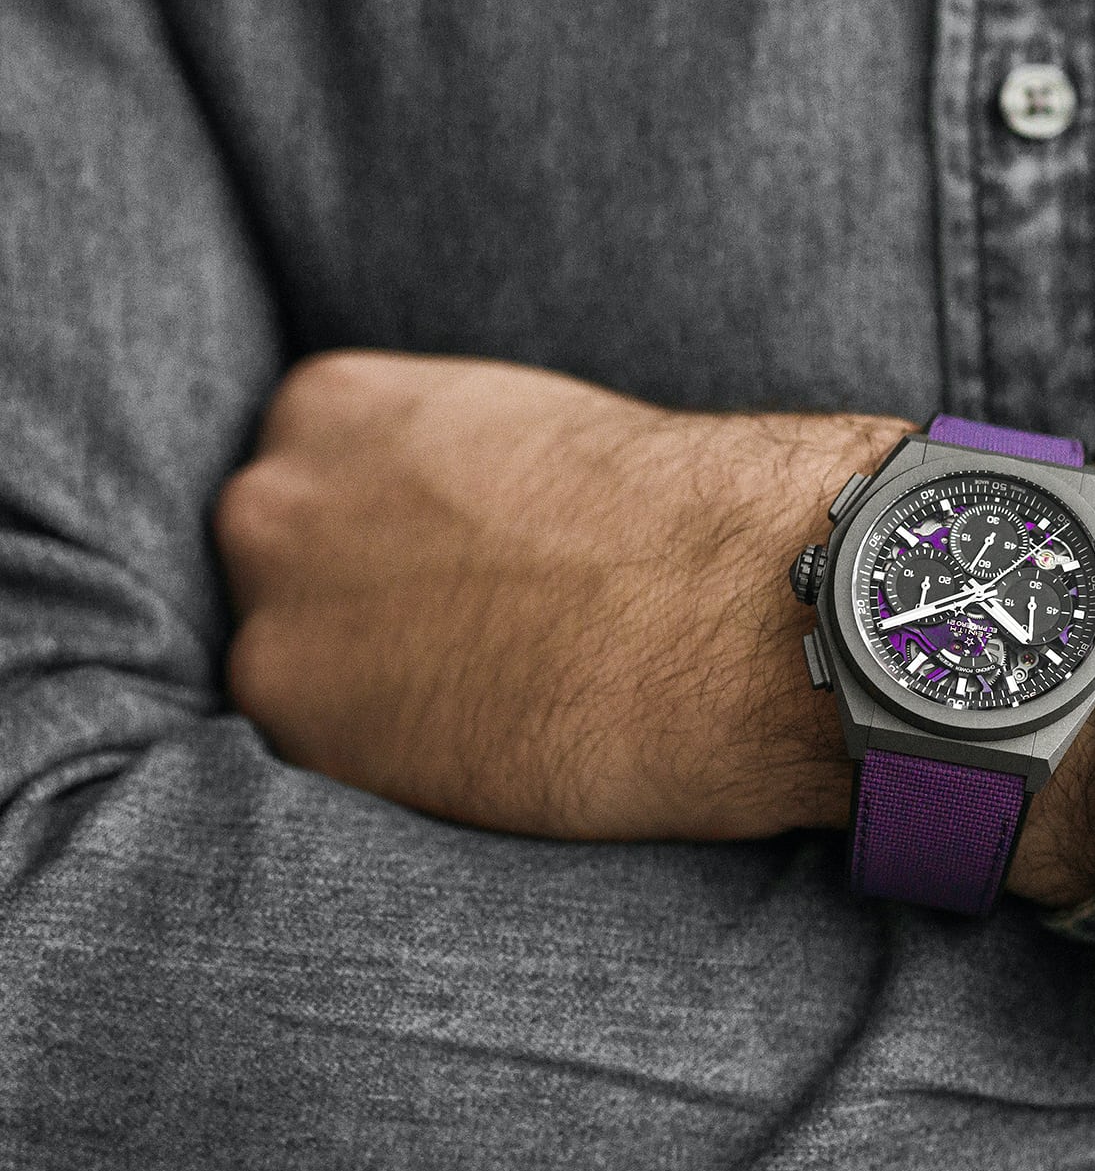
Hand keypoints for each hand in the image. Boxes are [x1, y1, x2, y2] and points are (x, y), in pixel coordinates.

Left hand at [213, 350, 1094, 905]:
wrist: (746, 606)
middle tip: (483, 642)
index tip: (467, 573)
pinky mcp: (311, 732)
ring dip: (381, 692)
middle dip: (372, 609)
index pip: (321, 482)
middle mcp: (271, 501)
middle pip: (292, 571)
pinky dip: (403, 763)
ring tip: (502, 699)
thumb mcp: (537, 438)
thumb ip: (450, 473)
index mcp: (330, 406)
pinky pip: (336, 759)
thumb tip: (447, 533)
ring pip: (305, 671)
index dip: (401, 540)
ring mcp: (276, 618)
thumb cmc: (683, 519)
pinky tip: (497, 744)